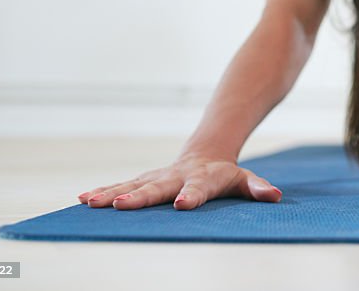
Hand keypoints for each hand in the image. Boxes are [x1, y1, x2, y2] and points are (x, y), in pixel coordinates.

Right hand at [77, 154, 282, 210]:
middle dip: (139, 197)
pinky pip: (122, 185)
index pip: (198, 190)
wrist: (207, 152)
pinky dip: (103, 191)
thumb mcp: (246, 180)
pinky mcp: (145, 179)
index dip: (191, 196)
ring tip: (91, 203)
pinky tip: (83, 199)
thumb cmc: (227, 174)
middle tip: (120, 205)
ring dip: (111, 193)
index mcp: (203, 179)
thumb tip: (275, 196)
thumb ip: (258, 188)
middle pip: (157, 188)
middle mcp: (177, 176)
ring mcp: (158, 177)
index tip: (181, 205)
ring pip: (133, 184)